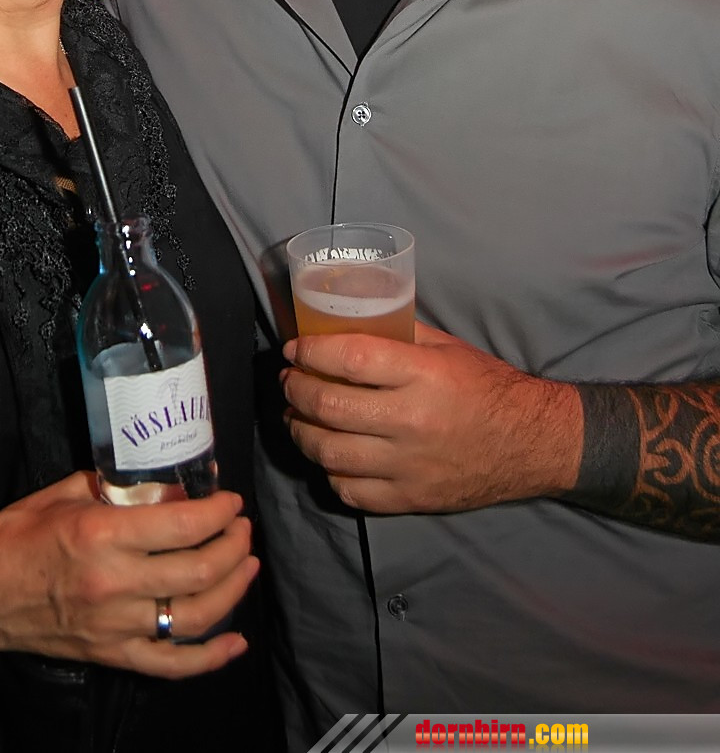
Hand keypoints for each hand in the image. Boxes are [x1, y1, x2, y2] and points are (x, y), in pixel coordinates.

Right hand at [0, 471, 256, 675]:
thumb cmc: (18, 536)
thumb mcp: (66, 494)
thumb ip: (116, 489)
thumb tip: (161, 483)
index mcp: (103, 536)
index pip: (182, 526)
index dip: (219, 513)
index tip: (231, 501)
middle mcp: (114, 583)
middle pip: (198, 571)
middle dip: (233, 545)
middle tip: (242, 528)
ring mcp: (115, 626)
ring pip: (195, 617)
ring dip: (232, 590)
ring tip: (246, 565)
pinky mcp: (112, 655)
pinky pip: (171, 665)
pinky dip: (210, 658)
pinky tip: (235, 642)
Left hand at [281, 321, 581, 513]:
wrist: (531, 444)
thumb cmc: (487, 386)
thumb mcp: (447, 347)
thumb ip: (399, 335)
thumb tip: (348, 322)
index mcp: (423, 375)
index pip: (349, 360)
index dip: (311, 352)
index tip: (295, 348)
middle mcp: (411, 421)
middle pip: (329, 408)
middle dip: (296, 390)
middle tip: (289, 379)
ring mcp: (407, 465)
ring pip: (330, 453)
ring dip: (301, 431)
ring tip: (296, 416)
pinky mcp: (409, 498)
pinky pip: (350, 491)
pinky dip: (329, 472)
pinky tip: (328, 455)